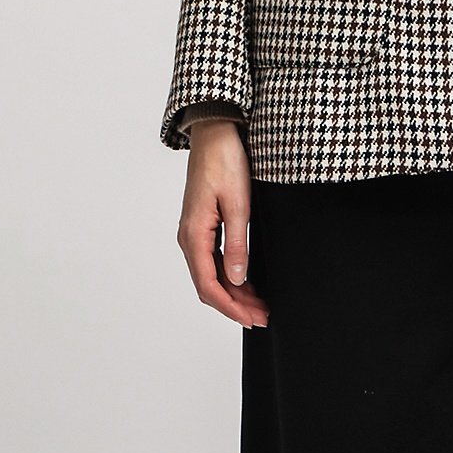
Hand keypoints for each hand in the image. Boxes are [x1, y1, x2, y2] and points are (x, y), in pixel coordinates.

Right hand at [176, 121, 269, 328]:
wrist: (215, 133)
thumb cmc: (225, 161)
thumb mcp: (238, 203)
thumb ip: (237, 244)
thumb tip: (237, 279)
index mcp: (194, 234)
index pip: (209, 285)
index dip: (231, 307)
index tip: (252, 319)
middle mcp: (189, 237)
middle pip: (208, 285)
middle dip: (235, 305)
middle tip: (262, 316)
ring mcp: (194, 232)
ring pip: (211, 274)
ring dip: (233, 291)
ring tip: (259, 303)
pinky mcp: (202, 225)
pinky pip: (213, 259)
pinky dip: (229, 275)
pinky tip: (247, 280)